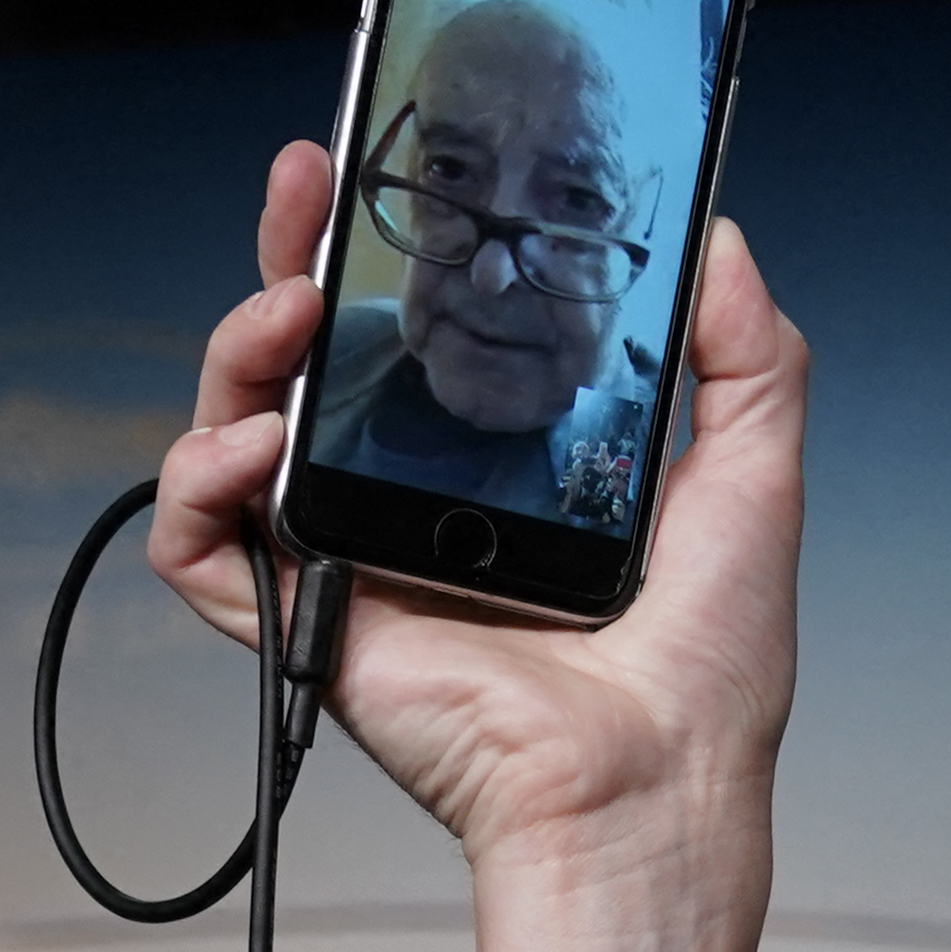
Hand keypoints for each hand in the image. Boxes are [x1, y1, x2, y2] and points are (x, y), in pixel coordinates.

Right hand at [152, 142, 805, 888]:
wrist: (658, 785)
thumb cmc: (703, 672)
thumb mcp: (752, 478)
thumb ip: (749, 354)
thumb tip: (725, 236)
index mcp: (494, 461)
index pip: (409, 325)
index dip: (378, 243)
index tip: (380, 166)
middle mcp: (408, 501)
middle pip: (305, 357)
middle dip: (285, 257)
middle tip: (305, 184)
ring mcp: (347, 560)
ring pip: (236, 429)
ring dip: (239, 353)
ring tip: (290, 317)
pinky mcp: (306, 622)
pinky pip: (200, 549)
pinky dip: (198, 487)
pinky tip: (253, 449)